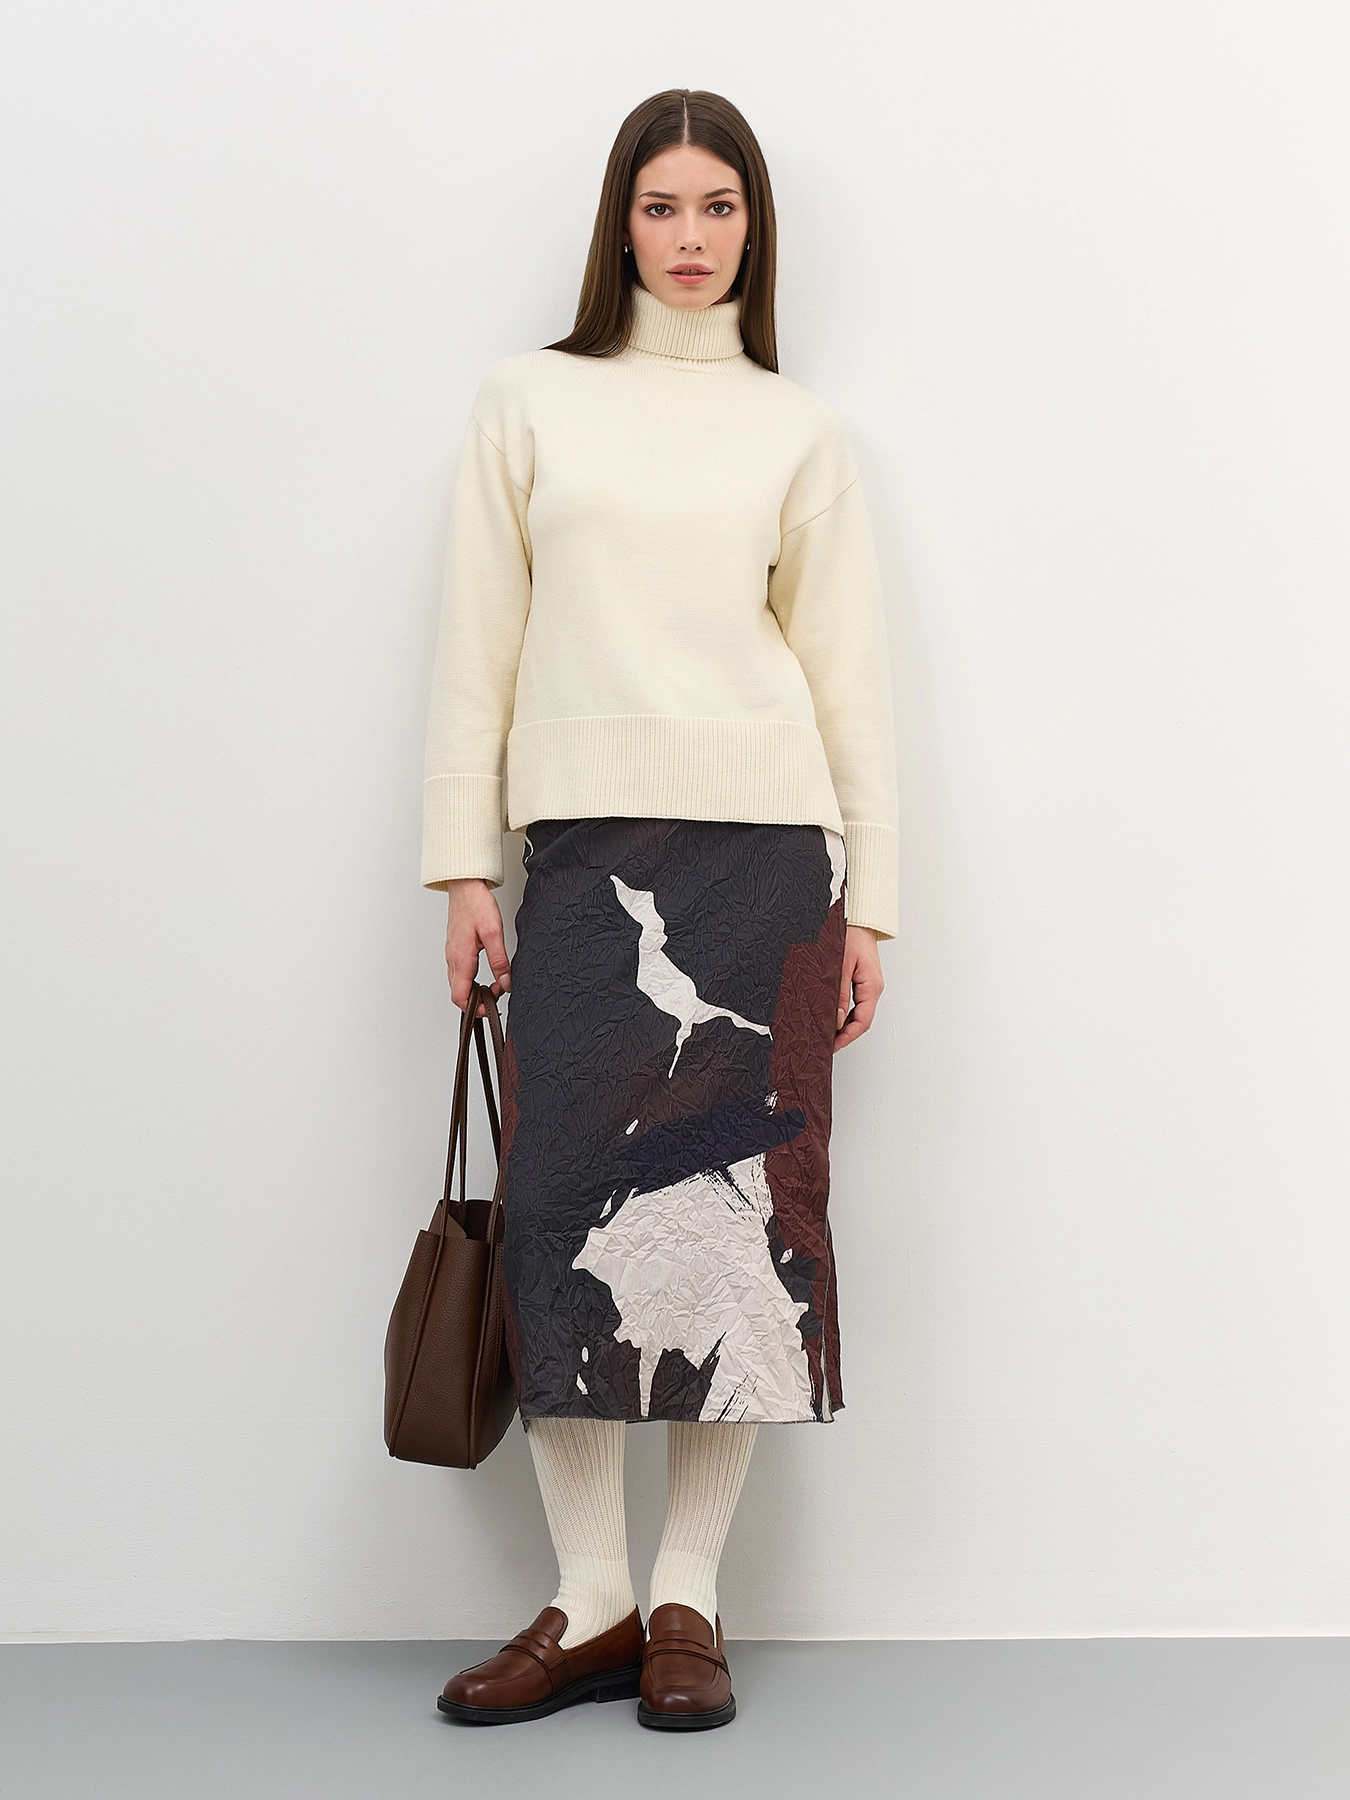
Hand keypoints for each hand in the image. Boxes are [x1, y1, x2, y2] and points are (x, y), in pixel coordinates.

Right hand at [445, 879, 510, 1014]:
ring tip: (495, 984)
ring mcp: (451, 954)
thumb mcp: (494, 933)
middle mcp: (452, 959)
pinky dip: (471, 979)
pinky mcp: (455, 949)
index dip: (474, 1009)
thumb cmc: (476, 904)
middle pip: (458, 993)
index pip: (460, 996)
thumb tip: (506, 983)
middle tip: (497, 995)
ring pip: (459, 983)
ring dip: (475, 990)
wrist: (464, 886)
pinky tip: (485, 973)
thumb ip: (499, 961)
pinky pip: (459, 972)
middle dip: (477, 1001)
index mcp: (460, 959)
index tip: (490, 1009)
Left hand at [835, 924, 882, 1051]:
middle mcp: (873, 988)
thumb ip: (839, 993)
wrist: (858, 919)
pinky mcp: (863, 980)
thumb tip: (835, 1019)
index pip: (863, 1021)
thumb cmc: (851, 935)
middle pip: (861, 1020)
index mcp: (872, 986)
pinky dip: (844, 1011)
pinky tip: (831, 1014)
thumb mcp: (840, 965)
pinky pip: (855, 1002)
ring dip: (844, 1024)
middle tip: (826, 1042)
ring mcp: (869, 985)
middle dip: (845, 1034)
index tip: (833, 1045)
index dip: (848, 1037)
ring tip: (825, 1031)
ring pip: (858, 1012)